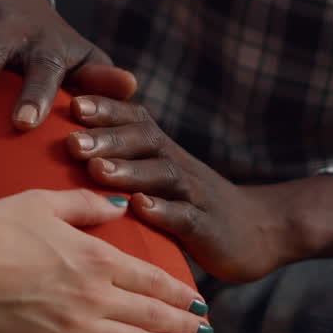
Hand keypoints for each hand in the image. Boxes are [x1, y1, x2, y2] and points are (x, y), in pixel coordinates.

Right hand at [0, 189, 210, 332]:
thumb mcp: (43, 202)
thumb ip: (86, 204)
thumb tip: (121, 203)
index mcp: (96, 256)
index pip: (151, 278)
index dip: (179, 291)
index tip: (197, 299)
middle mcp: (95, 294)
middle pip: (153, 313)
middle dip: (183, 323)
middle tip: (205, 330)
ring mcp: (77, 328)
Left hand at [65, 98, 332, 282]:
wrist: (263, 229)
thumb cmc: (196, 205)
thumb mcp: (162, 178)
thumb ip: (126, 163)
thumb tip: (69, 151)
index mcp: (163, 152)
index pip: (135, 120)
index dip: (107, 110)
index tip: (71, 102)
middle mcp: (178, 166)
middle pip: (144, 141)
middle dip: (106, 138)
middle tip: (70, 140)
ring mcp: (195, 195)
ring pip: (161, 175)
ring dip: (128, 171)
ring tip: (96, 170)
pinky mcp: (207, 227)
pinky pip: (185, 216)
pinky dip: (162, 211)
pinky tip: (140, 208)